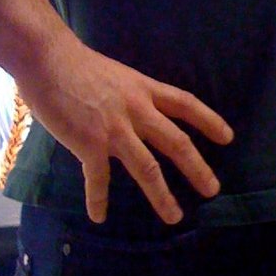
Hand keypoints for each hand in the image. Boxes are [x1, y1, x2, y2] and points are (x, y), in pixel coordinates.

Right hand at [18, 34, 232, 225]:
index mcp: (144, 89)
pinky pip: (98, 179)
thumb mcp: (118, 76)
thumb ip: (131, 97)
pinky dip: (98, 199)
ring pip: (147, 168)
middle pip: (176, 141)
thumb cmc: (78, 65)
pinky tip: (99, 216)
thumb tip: (139, 116)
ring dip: (162, 195)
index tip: (228, 137)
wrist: (48, 59)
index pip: (186, 104)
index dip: (209, 120)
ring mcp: (114, 129)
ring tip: (175, 217)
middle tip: (213, 189)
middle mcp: (136, 109)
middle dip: (197, 167)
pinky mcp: (88, 143)